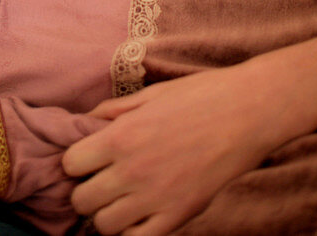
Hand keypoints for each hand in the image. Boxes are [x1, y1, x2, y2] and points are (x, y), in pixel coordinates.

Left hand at [61, 66, 275, 235]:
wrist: (245, 113)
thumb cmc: (198, 97)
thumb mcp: (148, 95)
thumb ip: (112, 111)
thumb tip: (86, 121)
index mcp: (120, 136)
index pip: (70, 164)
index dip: (76, 162)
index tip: (88, 159)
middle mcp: (131, 170)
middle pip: (82, 200)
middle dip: (86, 191)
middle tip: (101, 181)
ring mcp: (155, 198)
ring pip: (104, 226)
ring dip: (107, 214)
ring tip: (120, 200)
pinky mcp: (179, 216)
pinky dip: (133, 231)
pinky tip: (141, 215)